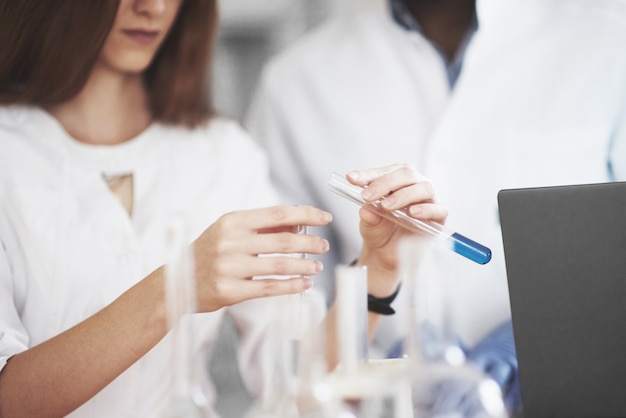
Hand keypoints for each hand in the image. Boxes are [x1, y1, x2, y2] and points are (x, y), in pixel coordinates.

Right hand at [192, 205, 331, 310]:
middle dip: (310, 243)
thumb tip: (299, 225)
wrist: (177, 281)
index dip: (305, 215)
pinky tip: (305, 284)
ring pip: (279, 265)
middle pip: (283, 241)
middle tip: (324, 246)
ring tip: (318, 266)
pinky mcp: (230, 290)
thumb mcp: (230, 232)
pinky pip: (269, 288)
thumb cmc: (209, 253)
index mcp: (232, 221)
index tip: (325, 217)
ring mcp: (230, 267)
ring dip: (304, 265)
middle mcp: (230, 241)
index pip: (278, 214)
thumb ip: (262, 227)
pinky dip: (291, 286)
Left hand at [347, 164, 447, 295]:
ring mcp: (428, 200)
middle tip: (367, 196)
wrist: (389, 253)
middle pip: (406, 174)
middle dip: (385, 183)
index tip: (351, 178)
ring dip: (404, 195)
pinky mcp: (438, 217)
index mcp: (396, 180)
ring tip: (387, 206)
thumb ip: (368, 215)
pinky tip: (412, 212)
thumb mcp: (369, 224)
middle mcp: (414, 185)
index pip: (384, 171)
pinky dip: (426, 209)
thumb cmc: (381, 230)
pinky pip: (439, 209)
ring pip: (423, 187)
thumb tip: (366, 210)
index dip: (368, 174)